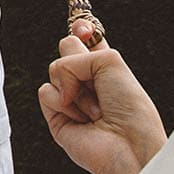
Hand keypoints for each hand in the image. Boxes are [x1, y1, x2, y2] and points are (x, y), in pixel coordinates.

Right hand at [39, 29, 166, 173]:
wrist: (127, 144)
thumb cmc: (129, 108)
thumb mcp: (111, 61)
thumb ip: (79, 51)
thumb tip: (59, 72)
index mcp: (103, 65)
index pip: (83, 36)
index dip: (80, 30)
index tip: (83, 30)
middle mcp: (85, 79)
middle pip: (65, 46)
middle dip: (78, 57)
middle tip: (95, 80)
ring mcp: (69, 96)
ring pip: (54, 68)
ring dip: (76, 88)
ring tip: (95, 110)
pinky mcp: (55, 115)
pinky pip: (44, 91)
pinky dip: (63, 103)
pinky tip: (81, 119)